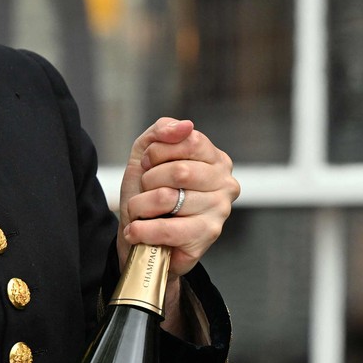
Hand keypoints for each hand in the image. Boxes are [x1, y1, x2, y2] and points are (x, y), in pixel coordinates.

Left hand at [117, 118, 239, 279]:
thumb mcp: (147, 153)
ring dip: (140, 206)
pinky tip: (136, 231)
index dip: (158, 152)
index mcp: (216, 160)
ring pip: (168, 198)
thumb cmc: (149, 194)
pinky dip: (142, 230)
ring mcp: (220, 211)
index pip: (190, 140)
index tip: (147, 165)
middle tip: (143, 190)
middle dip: (148, 180)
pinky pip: (168, 229)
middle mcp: (225, 184)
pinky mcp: (207, 237)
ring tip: (140, 213)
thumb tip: (185, 125)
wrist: (140, 237)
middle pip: (180, 170)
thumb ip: (163, 130)